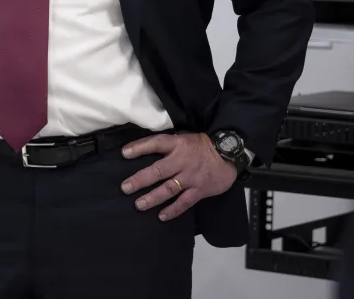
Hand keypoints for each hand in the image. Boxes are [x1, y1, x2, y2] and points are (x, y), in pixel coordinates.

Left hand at [120, 132, 238, 220]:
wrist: (229, 154)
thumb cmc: (202, 145)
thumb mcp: (185, 137)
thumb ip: (169, 144)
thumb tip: (147, 147)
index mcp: (177, 144)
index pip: (156, 143)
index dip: (139, 147)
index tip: (124, 153)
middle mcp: (182, 161)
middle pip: (158, 171)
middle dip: (140, 180)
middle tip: (125, 188)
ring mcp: (190, 177)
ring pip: (169, 189)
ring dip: (152, 198)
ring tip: (139, 205)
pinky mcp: (200, 190)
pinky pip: (184, 202)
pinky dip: (173, 210)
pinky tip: (161, 216)